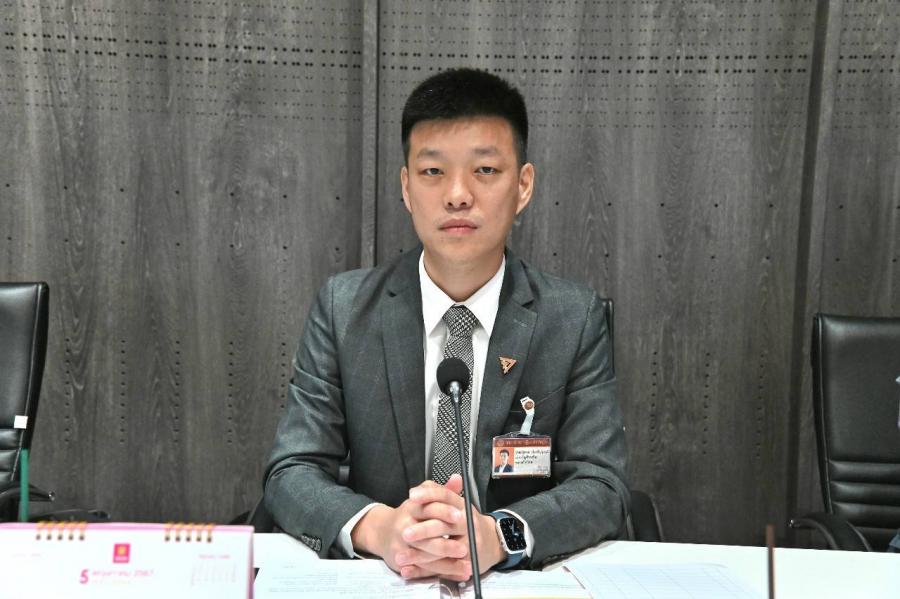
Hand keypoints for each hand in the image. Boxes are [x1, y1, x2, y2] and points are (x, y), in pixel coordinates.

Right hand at [352, 475, 505, 580]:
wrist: (382, 532)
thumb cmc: (408, 516)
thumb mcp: (422, 500)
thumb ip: (441, 491)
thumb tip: (458, 478)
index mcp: (412, 508)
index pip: (428, 508)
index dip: (445, 512)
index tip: (461, 517)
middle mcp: (404, 526)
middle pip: (427, 536)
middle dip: (446, 544)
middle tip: (464, 549)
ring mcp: (401, 545)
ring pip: (426, 556)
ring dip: (448, 563)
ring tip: (467, 567)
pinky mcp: (401, 561)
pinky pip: (423, 570)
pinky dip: (441, 573)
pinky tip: (457, 575)